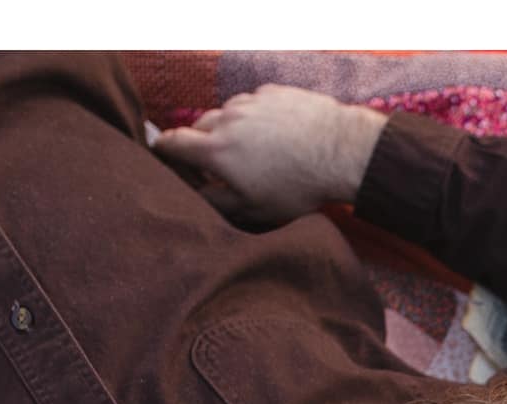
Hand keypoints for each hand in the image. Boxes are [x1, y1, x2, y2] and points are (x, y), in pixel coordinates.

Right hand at [151, 84, 385, 223]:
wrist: (343, 152)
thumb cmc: (299, 186)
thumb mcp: (254, 209)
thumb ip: (217, 202)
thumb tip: (195, 197)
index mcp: (216, 149)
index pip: (171, 142)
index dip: (162, 150)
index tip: (164, 156)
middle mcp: (228, 118)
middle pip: (199, 127)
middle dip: (202, 145)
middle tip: (220, 166)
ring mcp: (251, 101)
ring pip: (228, 114)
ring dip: (232, 131)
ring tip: (257, 153)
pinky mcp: (273, 92)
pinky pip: (254, 104)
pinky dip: (257, 118)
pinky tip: (277, 136)